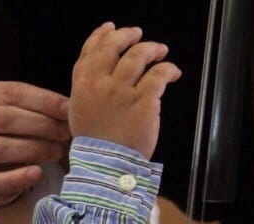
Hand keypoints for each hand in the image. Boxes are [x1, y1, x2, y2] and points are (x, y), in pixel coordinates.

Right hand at [0, 81, 70, 206]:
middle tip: (66, 132)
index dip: (44, 101)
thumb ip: (41, 106)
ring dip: (33, 149)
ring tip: (56, 152)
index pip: (11, 93)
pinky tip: (38, 173)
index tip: (69, 109)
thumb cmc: (14, 134)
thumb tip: (72, 107)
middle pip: (4, 119)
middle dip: (41, 125)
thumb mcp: (22, 113)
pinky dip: (17, 178)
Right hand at [69, 23, 181, 158]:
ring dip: (151, 48)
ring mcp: (122, 92)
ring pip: (138, 56)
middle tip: (138, 35)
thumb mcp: (80, 114)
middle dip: (127, 36)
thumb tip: (105, 76)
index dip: (101, 36)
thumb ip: (88, 92)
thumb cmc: (96, 145)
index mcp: (82, 87)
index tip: (110, 28)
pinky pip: (159, 75)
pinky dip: (168, 69)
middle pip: (113, 47)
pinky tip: (173, 72)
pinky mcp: (144, 101)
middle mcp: (100, 85)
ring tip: (160, 50)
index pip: (90, 52)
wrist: (107, 166)